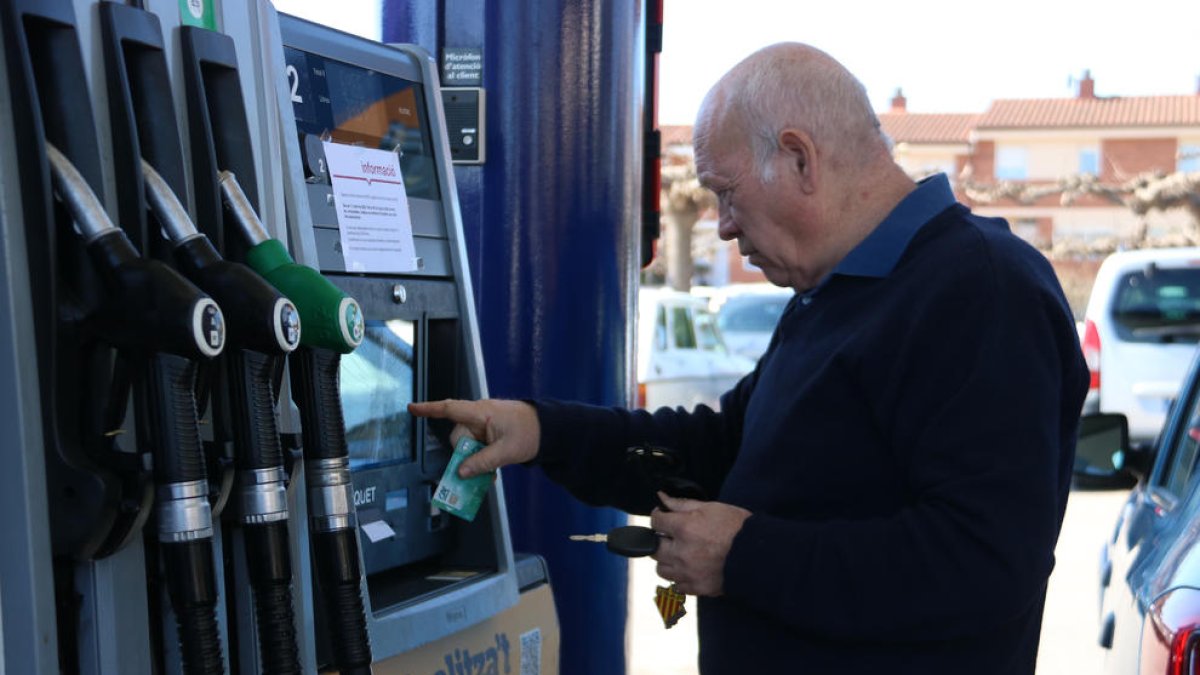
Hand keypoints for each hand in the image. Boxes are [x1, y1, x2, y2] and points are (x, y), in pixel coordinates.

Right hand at [407, 399, 539, 477]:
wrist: (549, 430)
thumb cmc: (529, 433)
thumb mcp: (506, 451)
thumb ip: (483, 462)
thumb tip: (461, 472)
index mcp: (481, 413)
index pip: (450, 409)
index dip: (429, 409)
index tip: (411, 409)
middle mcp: (479, 416)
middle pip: (458, 436)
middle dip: (463, 456)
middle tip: (474, 472)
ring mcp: (484, 425)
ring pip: (468, 445)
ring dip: (474, 461)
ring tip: (488, 476)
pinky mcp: (490, 434)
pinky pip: (477, 448)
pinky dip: (481, 460)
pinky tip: (491, 475)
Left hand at [650, 492, 750, 596]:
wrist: (758, 554)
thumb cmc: (737, 528)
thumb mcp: (711, 507)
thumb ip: (682, 503)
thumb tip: (662, 498)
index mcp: (684, 528)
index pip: (656, 522)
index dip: (659, 517)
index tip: (664, 517)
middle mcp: (681, 552)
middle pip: (654, 548)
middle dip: (661, 540)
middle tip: (672, 537)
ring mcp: (688, 573)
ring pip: (661, 569)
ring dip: (667, 561)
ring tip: (680, 554)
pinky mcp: (697, 588)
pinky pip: (676, 586)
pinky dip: (679, 578)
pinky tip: (689, 570)